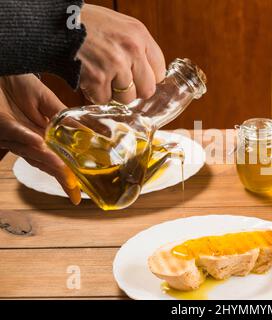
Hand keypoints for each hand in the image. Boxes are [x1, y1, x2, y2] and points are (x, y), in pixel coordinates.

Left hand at [0, 75, 80, 204]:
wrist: (3, 66)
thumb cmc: (19, 83)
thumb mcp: (46, 100)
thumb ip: (64, 117)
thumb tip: (90, 132)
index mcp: (41, 136)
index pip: (58, 161)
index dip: (68, 178)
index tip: (77, 195)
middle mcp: (28, 140)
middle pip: (46, 163)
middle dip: (60, 176)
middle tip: (73, 189)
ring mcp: (13, 135)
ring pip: (31, 151)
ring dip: (47, 160)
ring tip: (63, 170)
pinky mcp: (1, 123)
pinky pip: (13, 131)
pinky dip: (25, 138)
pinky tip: (40, 143)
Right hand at [78, 4, 165, 104]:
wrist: (52, 22)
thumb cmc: (85, 25)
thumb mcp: (118, 26)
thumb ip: (136, 48)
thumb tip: (148, 75)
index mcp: (139, 34)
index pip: (160, 71)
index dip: (147, 78)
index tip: (137, 79)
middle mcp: (132, 49)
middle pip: (147, 90)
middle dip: (133, 91)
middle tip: (118, 83)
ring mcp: (115, 65)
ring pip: (126, 98)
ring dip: (113, 94)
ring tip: (100, 77)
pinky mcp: (97, 78)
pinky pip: (103, 100)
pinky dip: (94, 94)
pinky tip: (87, 79)